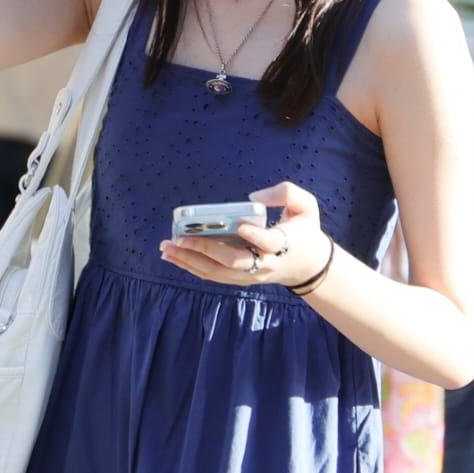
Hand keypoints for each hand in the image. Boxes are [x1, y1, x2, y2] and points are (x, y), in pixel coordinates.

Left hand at [160, 182, 330, 288]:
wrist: (307, 265)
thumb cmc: (304, 229)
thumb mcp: (306, 206)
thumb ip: (286, 194)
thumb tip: (253, 197)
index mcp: (283, 245)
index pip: (267, 244)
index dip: (254, 236)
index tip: (239, 225)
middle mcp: (264, 264)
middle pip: (231, 262)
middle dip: (203, 249)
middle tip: (178, 237)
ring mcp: (250, 275)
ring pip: (216, 273)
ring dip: (189, 261)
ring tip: (166, 248)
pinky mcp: (239, 279)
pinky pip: (212, 275)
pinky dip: (191, 266)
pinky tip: (173, 256)